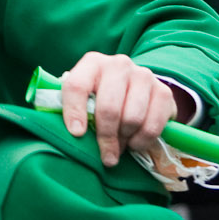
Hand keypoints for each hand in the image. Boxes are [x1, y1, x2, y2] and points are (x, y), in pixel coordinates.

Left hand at [52, 52, 188, 168]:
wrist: (137, 89)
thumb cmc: (100, 99)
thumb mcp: (82, 98)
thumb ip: (67, 109)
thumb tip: (55, 130)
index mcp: (92, 63)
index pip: (77, 86)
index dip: (74, 112)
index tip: (77, 134)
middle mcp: (118, 64)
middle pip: (108, 107)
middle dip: (105, 137)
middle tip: (105, 156)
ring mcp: (143, 75)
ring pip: (132, 118)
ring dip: (124, 140)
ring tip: (119, 148)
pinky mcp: (163, 91)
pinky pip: (152, 125)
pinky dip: (142, 141)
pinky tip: (134, 143)